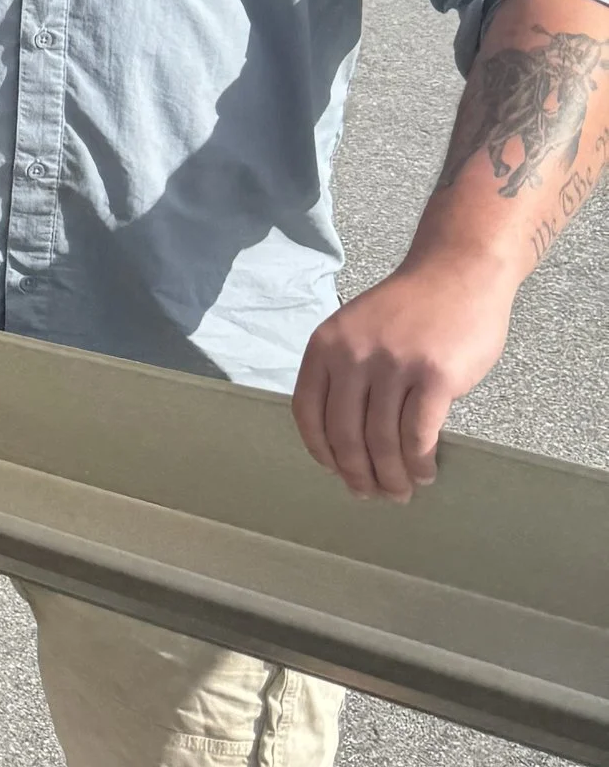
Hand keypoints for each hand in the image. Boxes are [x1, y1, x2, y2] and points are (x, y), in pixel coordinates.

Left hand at [292, 250, 519, 501]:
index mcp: (326, 345)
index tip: (335, 471)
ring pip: (383, 441)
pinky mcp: (434, 376)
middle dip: (357, 474)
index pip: (307, 412)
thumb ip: (345, 372)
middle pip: (345, 435)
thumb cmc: (410, 309)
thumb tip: (342, 439)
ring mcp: (394, 365)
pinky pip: (419, 435)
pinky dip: (419, 463)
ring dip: (391, 476)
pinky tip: (425, 472)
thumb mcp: (357, 329)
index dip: (320, 450)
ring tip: (401, 491)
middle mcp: (353, 356)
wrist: (459, 272)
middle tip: (372, 494)